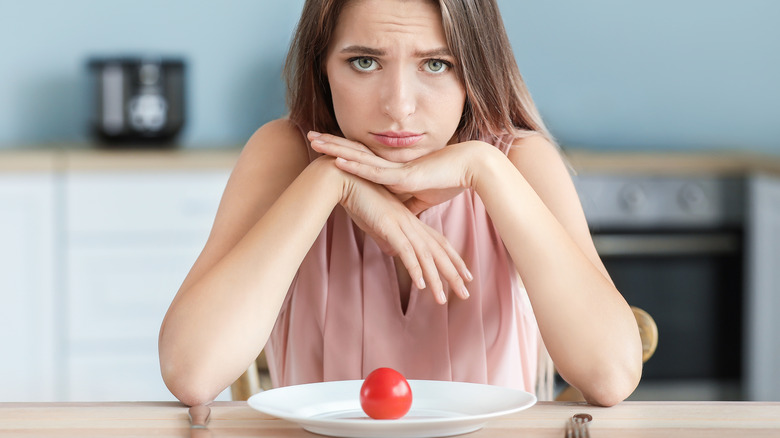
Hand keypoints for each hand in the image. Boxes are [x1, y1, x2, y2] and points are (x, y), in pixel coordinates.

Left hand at [309, 132, 479, 214]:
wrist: (473, 169)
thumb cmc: (452, 180)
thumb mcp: (425, 198)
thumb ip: (409, 205)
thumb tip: (401, 218)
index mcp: (394, 170)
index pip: (363, 159)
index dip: (343, 151)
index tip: (325, 146)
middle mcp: (391, 165)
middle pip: (355, 152)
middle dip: (332, 144)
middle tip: (310, 135)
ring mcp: (395, 169)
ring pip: (358, 157)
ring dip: (335, 149)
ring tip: (314, 140)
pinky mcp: (403, 177)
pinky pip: (373, 172)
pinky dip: (354, 166)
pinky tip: (336, 160)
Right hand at [329, 157, 471, 302]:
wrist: (345, 180)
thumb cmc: (358, 200)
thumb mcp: (375, 223)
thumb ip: (386, 238)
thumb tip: (393, 253)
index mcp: (410, 221)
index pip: (438, 243)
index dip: (453, 259)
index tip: (465, 274)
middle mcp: (411, 223)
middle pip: (438, 251)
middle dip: (453, 273)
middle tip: (466, 293)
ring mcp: (401, 224)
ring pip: (425, 256)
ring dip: (435, 279)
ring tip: (442, 300)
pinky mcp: (389, 226)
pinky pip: (406, 251)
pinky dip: (415, 269)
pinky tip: (421, 285)